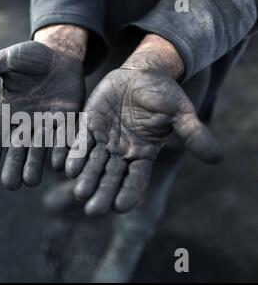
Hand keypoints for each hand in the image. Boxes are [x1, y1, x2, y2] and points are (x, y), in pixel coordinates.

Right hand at [0, 40, 84, 189]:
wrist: (59, 53)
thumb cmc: (30, 57)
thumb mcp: (6, 61)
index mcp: (8, 111)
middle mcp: (26, 122)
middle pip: (17, 149)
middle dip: (13, 166)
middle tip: (10, 185)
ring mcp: (47, 122)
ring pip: (40, 148)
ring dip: (35, 165)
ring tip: (31, 182)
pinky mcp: (67, 119)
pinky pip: (63, 138)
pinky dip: (60, 151)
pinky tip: (59, 165)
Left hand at [66, 64, 221, 215]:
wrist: (142, 73)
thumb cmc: (164, 94)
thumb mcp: (180, 113)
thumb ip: (193, 134)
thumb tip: (217, 158)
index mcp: (143, 153)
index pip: (136, 179)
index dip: (128, 193)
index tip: (119, 208)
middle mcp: (121, 152)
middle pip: (111, 177)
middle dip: (102, 193)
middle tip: (92, 210)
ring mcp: (104, 140)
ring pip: (93, 164)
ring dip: (86, 178)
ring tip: (80, 193)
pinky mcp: (89, 125)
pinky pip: (80, 143)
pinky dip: (75, 155)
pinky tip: (68, 168)